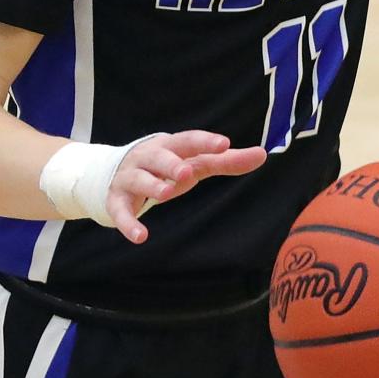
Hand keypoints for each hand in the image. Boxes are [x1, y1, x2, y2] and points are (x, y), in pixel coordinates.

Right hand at [106, 130, 266, 243]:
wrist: (115, 173)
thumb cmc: (166, 166)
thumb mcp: (194, 163)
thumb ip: (226, 160)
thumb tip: (263, 154)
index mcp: (170, 146)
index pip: (188, 140)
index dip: (205, 141)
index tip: (224, 144)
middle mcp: (148, 157)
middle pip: (159, 157)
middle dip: (171, 163)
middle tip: (186, 172)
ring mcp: (130, 177)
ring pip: (139, 179)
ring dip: (151, 185)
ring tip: (165, 194)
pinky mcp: (116, 200)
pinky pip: (121, 211)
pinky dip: (128, 223)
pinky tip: (141, 237)